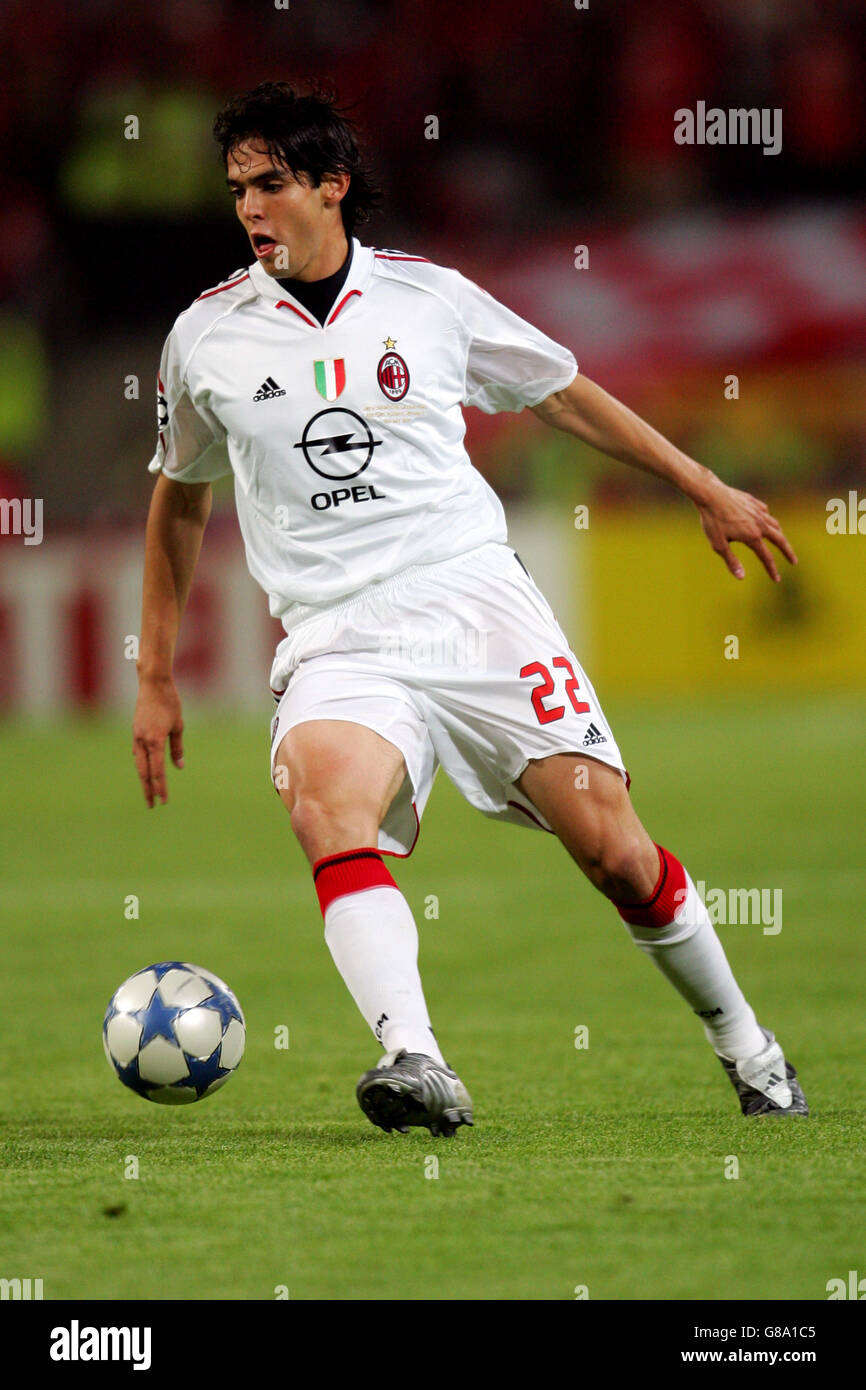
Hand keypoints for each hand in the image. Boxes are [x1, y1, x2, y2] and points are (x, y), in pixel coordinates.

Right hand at [132, 674, 183, 807]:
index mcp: (155, 741)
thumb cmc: (170, 702)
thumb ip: (177, 748)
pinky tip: (144, 770)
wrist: (153, 683)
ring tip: (148, 791)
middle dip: (148, 790)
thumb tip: (179, 767)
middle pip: (144, 772)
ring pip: (139, 763)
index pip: (158, 771)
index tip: (163, 801)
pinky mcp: (135, 731)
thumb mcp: (178, 726)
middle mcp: (143, 741)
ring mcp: (136, 736)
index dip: (160, 788)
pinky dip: (141, 764)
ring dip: (144, 778)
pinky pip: (137, 753)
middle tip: (151, 806)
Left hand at [696, 478, 797, 582]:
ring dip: (779, 535)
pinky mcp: (753, 502)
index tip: (776, 580)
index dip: (772, 570)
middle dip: (788, 552)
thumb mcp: (718, 545)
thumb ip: (731, 561)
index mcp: (752, 536)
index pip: (766, 558)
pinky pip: (765, 512)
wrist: (710, 495)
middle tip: (793, 561)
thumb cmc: (712, 520)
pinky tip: (765, 521)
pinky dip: (768, 520)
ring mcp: (758, 511)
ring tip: (780, 541)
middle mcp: (760, 524)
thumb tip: (741, 577)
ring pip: (775, 525)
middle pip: (780, 540)